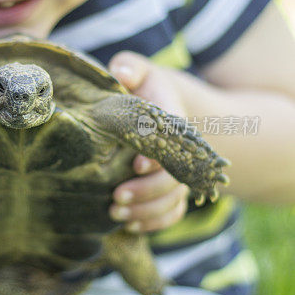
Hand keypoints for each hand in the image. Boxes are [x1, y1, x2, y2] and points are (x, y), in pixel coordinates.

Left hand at [107, 51, 188, 233]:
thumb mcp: (141, 72)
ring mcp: (177, 175)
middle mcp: (180, 154)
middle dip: (146, 192)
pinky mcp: (171, 191)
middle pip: (173, 181)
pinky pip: (171, 213)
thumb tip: (121, 73)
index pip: (171, 146)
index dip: (156, 159)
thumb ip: (131, 67)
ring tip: (115, 214)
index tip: (135, 166)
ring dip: (145, 212)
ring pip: (172, 202)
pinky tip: (130, 226)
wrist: (164, 109)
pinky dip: (154, 223)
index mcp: (173, 126)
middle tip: (115, 197)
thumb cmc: (144, 89)